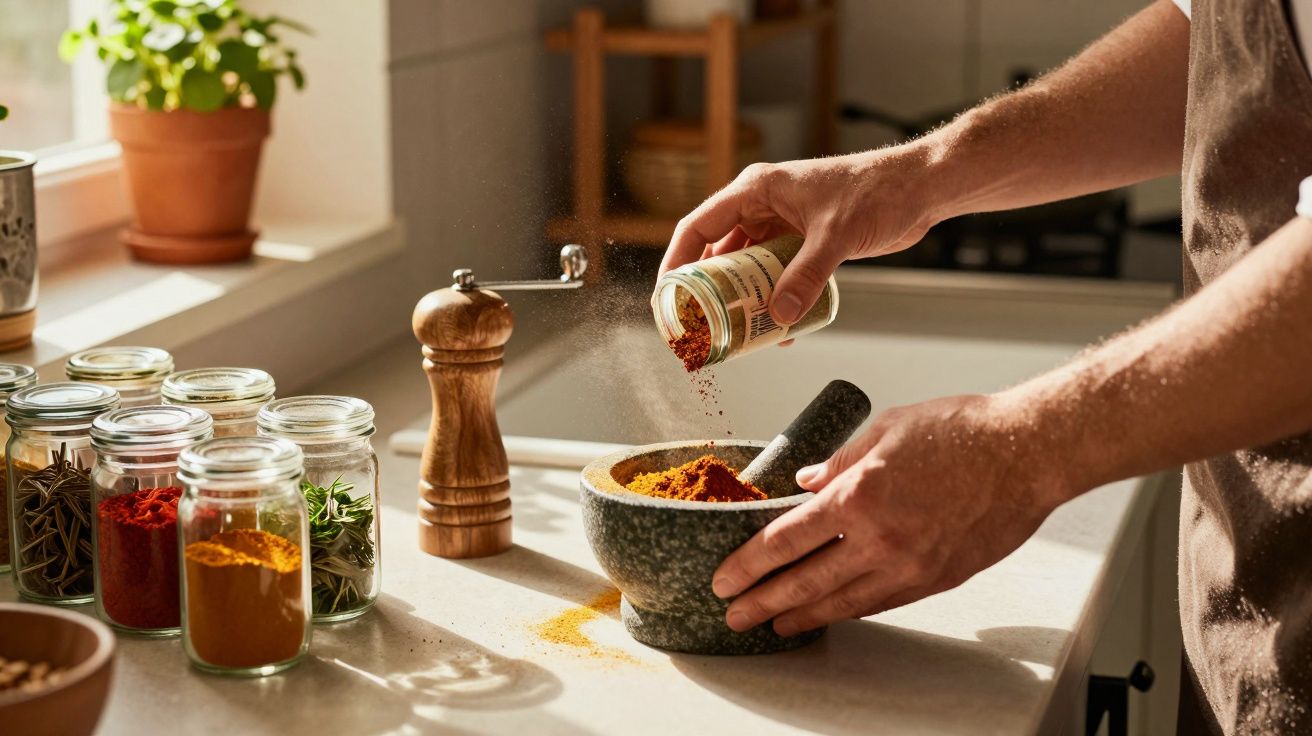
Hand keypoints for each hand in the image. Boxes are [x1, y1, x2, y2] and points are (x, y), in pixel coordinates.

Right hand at [658, 147, 943, 325]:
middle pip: (718, 253)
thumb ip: (807, 277)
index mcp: (756, 190)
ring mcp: (781, 226)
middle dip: (709, 292)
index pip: (699, 227)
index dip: (677, 263)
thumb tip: (779, 316)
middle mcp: (762, 207)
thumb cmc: (878, 190)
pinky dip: (773, 300)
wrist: (919, 189)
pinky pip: (775, 277)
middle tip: (700, 327)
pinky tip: (780, 327)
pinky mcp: (802, 243)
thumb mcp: (836, 236)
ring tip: (739, 334)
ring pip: (747, 269)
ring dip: (743, 301)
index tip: (668, 299)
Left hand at [712, 394, 1075, 635]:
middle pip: (805, 582)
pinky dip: (850, 609)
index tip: (725, 578)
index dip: (748, 564)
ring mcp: (910, 565)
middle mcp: (879, 539)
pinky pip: (883, 602)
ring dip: (803, 617)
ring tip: (775, 625)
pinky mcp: (937, 579)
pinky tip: (832, 612)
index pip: (785, 541)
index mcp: (858, 496)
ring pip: (843, 602)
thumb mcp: (886, 429)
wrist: (1027, 454)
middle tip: (734, 615)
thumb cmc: (962, 432)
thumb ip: (839, 461)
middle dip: (763, 603)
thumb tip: (805, 484)